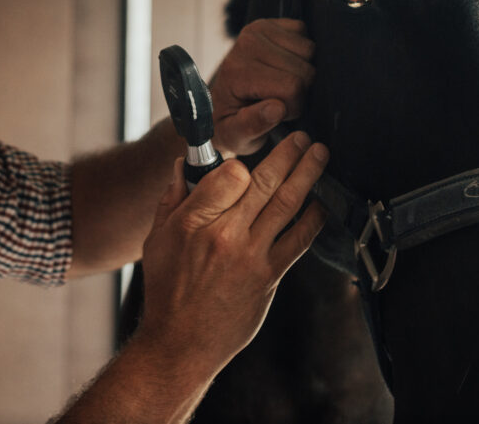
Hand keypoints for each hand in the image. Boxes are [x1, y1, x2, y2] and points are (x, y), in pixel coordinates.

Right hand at [135, 132, 327, 377]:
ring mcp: (251, 256)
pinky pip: (298, 240)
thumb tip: (184, 165)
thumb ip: (172, 199)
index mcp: (193, 222)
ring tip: (319, 154)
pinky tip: (321, 203)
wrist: (180, 344)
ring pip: (287, 204)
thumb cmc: (166, 291)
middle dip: (287, 153)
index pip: (229, 175)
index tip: (247, 159)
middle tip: (301, 136)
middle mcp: (225, 235)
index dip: (242, 162)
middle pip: (264, 182)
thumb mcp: (157, 240)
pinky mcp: (269, 277)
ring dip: (307, 174)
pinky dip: (313, 218)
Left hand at [209, 18, 315, 155]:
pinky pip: (305, 34)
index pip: (292, 87)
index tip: (277, 113)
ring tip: (281, 84)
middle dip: (300, 91)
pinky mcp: (270, 22)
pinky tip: (285, 66)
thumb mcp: (236, 136)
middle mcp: (247, 43)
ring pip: (310, 51)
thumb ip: (253, 125)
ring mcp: (258, 28)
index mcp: (238, 71)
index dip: (293, 107)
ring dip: (303, 72)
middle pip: (306, 70)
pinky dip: (302, 54)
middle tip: (279, 98)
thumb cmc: (231, 122)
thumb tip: (277, 108)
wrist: (221, 101)